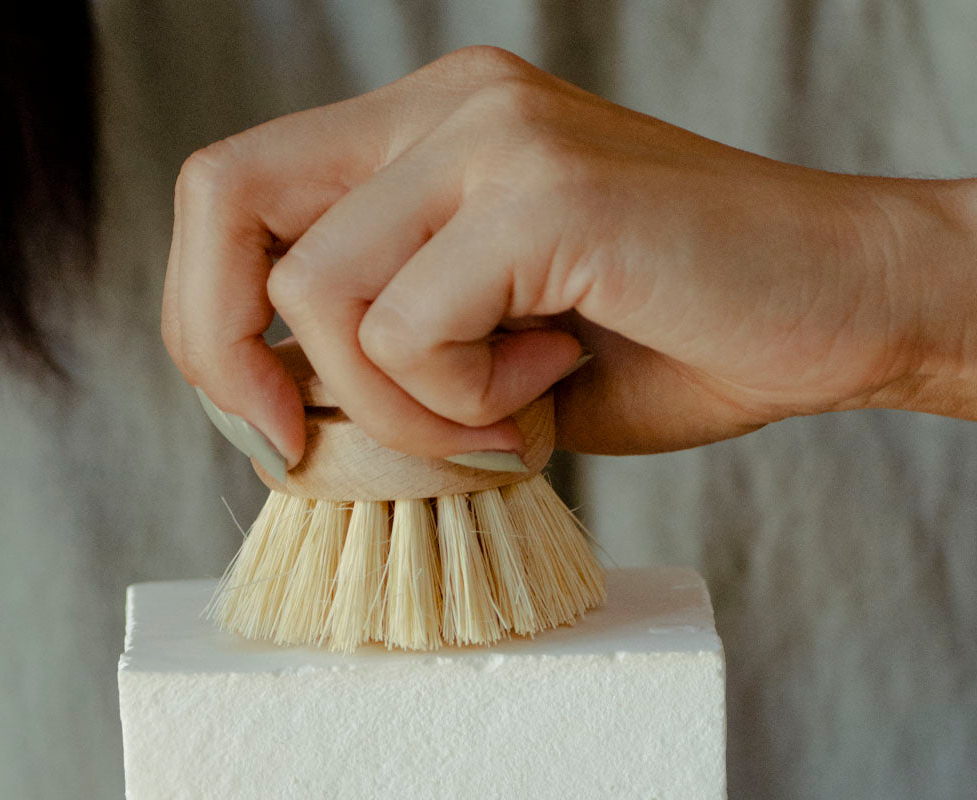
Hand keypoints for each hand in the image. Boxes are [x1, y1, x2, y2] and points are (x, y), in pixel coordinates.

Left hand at [162, 46, 976, 472]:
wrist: (835, 310)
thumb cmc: (677, 340)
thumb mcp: (493, 364)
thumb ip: (390, 367)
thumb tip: (288, 429)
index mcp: (423, 135)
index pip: (233, 192)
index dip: (207, 321)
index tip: (273, 429)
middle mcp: (447, 108)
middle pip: (225, 197)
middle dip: (227, 358)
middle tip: (304, 448)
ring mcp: (496, 138)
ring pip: (320, 296)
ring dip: (397, 410)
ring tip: (505, 417)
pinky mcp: (546, 195)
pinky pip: (411, 330)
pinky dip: (464, 405)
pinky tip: (552, 387)